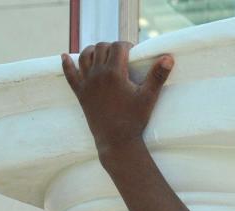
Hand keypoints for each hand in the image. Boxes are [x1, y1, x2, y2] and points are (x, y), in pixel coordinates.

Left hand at [61, 42, 173, 157]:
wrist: (116, 141)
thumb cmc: (134, 120)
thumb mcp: (149, 97)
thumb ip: (157, 75)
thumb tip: (169, 57)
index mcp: (114, 72)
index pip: (118, 46)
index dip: (126, 45)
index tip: (133, 52)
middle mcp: (97, 74)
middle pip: (101, 48)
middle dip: (112, 47)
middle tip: (121, 56)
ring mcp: (87, 83)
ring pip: (85, 56)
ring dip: (93, 51)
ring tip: (102, 55)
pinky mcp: (80, 93)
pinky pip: (70, 74)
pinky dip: (67, 64)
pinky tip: (65, 57)